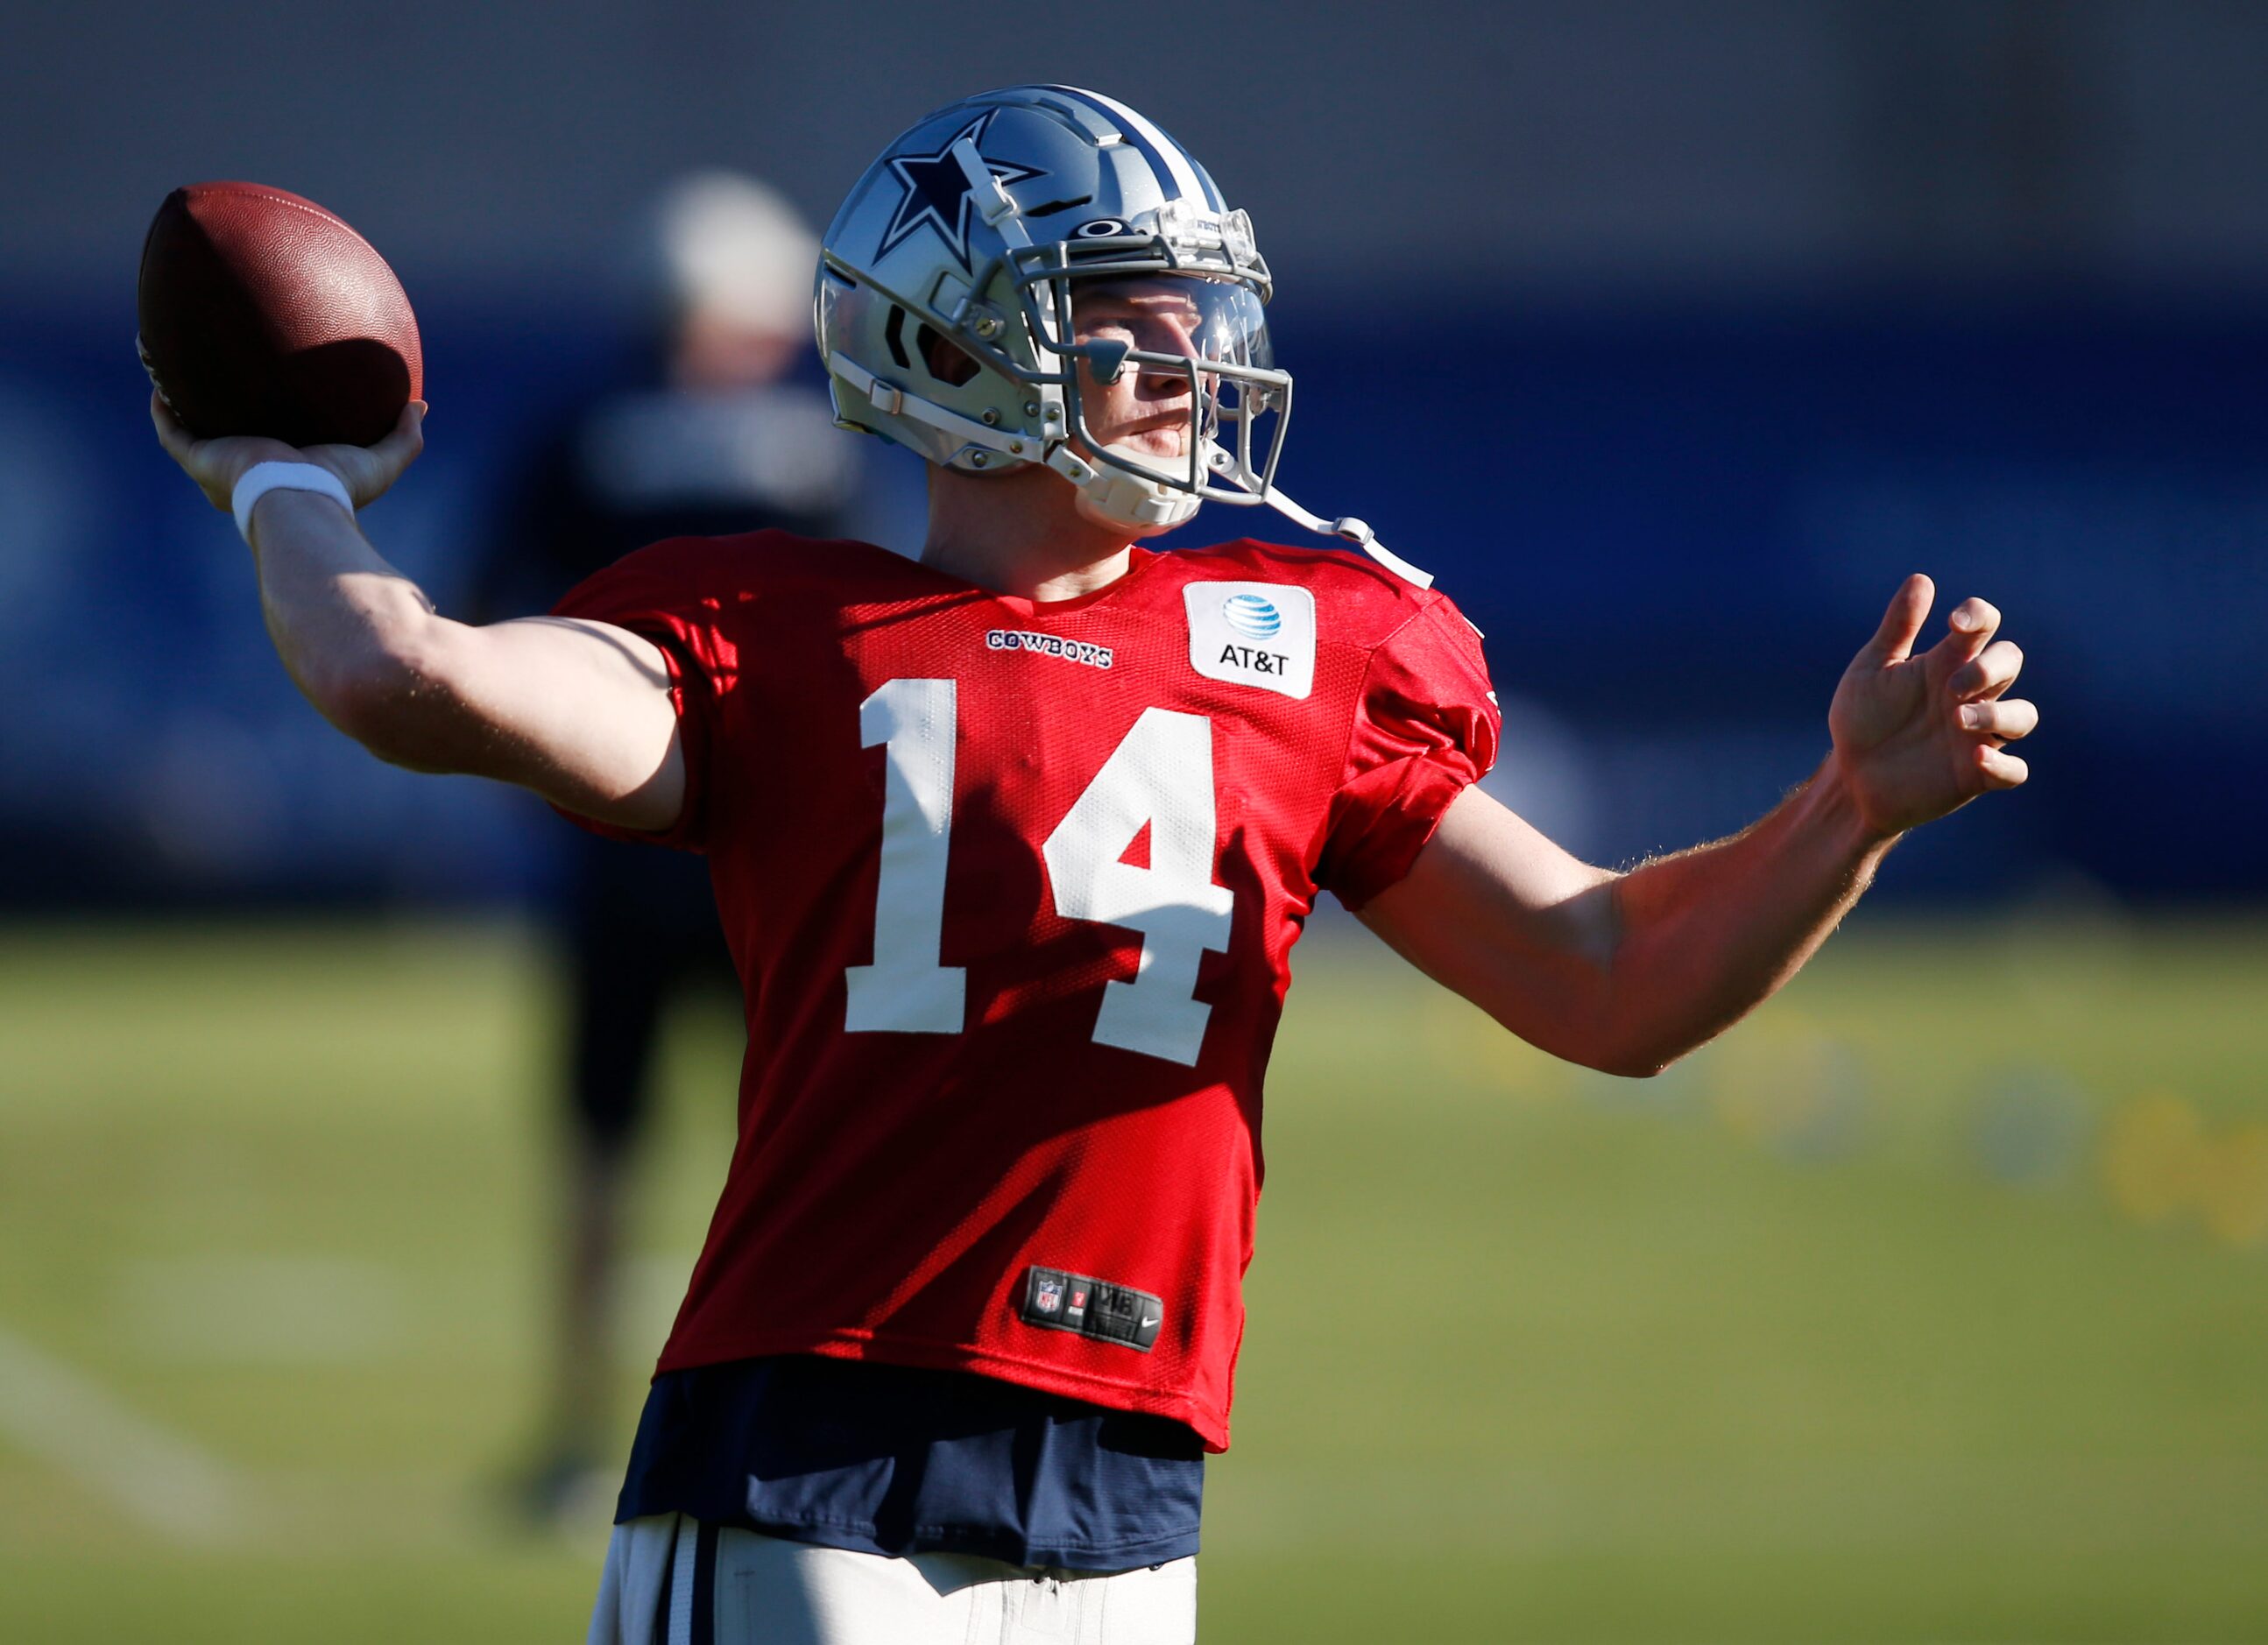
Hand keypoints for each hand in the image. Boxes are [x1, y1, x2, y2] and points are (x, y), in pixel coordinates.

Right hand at [150, 391, 425, 514]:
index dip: (269, 428)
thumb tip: (421, 405)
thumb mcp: (382, 461)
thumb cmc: (340, 489)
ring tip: (173, 370)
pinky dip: (162, 407)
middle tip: (218, 382)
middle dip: (218, 415)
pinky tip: (159, 380)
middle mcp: (246, 475)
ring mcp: (219, 468)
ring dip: (181, 403)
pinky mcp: (200, 459)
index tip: (274, 401)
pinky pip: (171, 431)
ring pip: (191, 431)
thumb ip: (404, 437)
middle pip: (226, 439)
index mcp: (284, 475)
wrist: (301, 501)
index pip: (273, 451)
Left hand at [1828, 573, 2035, 839]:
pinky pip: (2015, 771)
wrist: (1850, 777)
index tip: (1956, 622)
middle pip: (2010, 662)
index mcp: (1947, 662)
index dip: (1980, 615)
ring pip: (2023, 716)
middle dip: (1989, 667)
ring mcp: (1978, 735)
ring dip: (2000, 714)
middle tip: (1950, 687)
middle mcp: (1971, 694)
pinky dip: (2004, 764)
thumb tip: (1922, 579)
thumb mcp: (1872, 669)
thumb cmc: (1864, 718)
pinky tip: (1976, 758)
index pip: (1984, 625)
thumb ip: (1898, 627)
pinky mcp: (1976, 775)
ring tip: (1958, 719)